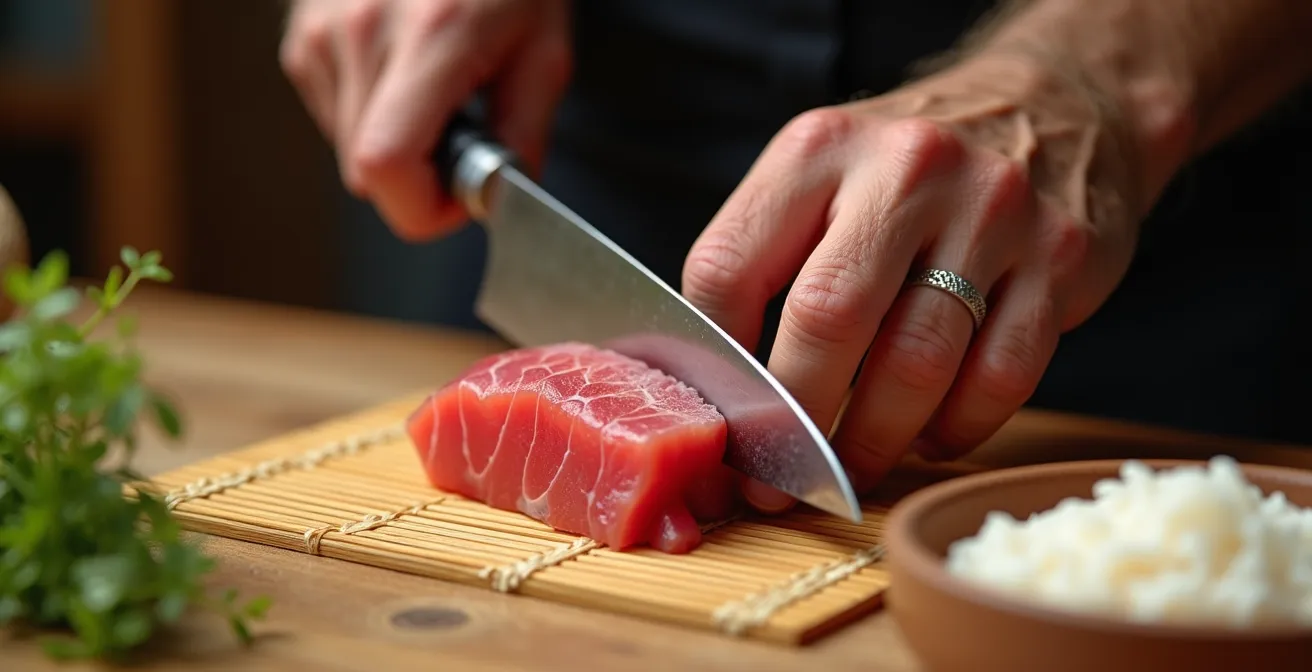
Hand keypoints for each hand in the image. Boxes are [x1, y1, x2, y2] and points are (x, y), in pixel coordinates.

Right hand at [279, 0, 572, 240]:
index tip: (459, 198)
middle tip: (463, 134)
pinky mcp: (301, 35)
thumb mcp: (544, 50)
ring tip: (436, 87)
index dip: (422, 209)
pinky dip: (371, 111)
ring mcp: (321, 32)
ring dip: (395, 143)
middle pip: (366, 173)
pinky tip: (403, 69)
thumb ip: (523, 133)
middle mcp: (362, 33)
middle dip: (419, 178)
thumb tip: (494, 199)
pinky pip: (333, 112)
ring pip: (347, 148)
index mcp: (430, 39)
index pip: (385, 168)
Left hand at [683, 54, 1143, 509]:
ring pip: (917, 364)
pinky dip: (955, 428)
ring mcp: (992, 211)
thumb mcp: (820, 176)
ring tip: (851, 468)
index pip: (729, 270)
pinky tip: (928, 436)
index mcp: (818, 149)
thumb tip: (716, 395)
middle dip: (794, 422)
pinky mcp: (1059, 258)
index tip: (719, 426)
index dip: (713, 367)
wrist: (1053, 105)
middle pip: (826, 321)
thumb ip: (763, 262)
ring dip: (873, 442)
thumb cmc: (906, 171)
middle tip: (777, 481)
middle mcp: (906, 169)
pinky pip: (1000, 377)